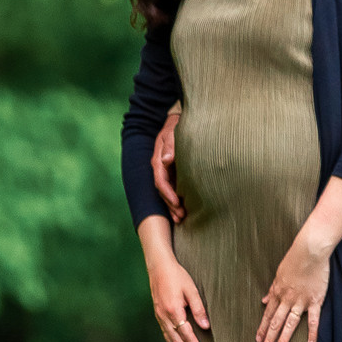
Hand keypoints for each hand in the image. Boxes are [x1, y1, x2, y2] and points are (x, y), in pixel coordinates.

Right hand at [146, 253, 209, 341]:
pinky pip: (166, 335)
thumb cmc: (175, 275)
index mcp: (174, 310)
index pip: (186, 335)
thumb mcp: (191, 290)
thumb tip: (205, 326)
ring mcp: (159, 317)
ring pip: (170, 341)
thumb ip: (199, 309)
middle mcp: (164, 317)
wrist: (158, 266)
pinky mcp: (158, 315)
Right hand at [151, 106, 183, 222]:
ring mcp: (166, 171)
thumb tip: (166, 160)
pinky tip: (183, 210)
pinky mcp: (173, 172)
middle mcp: (160, 168)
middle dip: (170, 205)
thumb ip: (170, 146)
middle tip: (181, 217)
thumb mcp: (172, 133)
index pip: (160, 181)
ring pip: (167, 192)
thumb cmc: (176, 127)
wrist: (177, 122)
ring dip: (173, 206)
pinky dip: (176, 200)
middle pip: (162, 191)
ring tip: (181, 218)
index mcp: (158, 160)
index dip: (168, 193)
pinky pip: (173, 188)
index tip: (177, 203)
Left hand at [258, 239, 329, 341]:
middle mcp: (287, 299)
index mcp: (278, 292)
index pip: (268, 314)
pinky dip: (312, 332)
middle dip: (269, 338)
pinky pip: (313, 319)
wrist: (309, 251)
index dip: (262, 328)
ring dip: (283, 338)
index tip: (258, 340)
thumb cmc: (295, 259)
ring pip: (290, 323)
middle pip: (276, 322)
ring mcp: (301, 301)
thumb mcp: (279, 274)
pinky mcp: (315, 300)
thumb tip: (264, 300)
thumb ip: (272, 289)